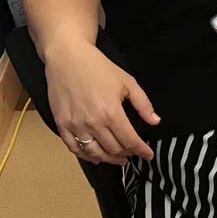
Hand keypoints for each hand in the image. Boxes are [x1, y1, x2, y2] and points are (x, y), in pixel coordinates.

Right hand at [44, 41, 159, 165]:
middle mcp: (93, 123)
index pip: (130, 140)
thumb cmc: (98, 68)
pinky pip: (74, 148)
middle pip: (113, 149)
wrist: (67, 58)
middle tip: (133, 155)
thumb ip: (142, 104)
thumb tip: (155, 121)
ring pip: (94, 153)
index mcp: (111, 113)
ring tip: (118, 159)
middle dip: (127, 154)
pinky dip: (86, 156)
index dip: (141, 150)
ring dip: (108, 159)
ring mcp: (75, 125)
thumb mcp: (127, 82)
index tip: (148, 155)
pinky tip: (95, 157)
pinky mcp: (61, 124)